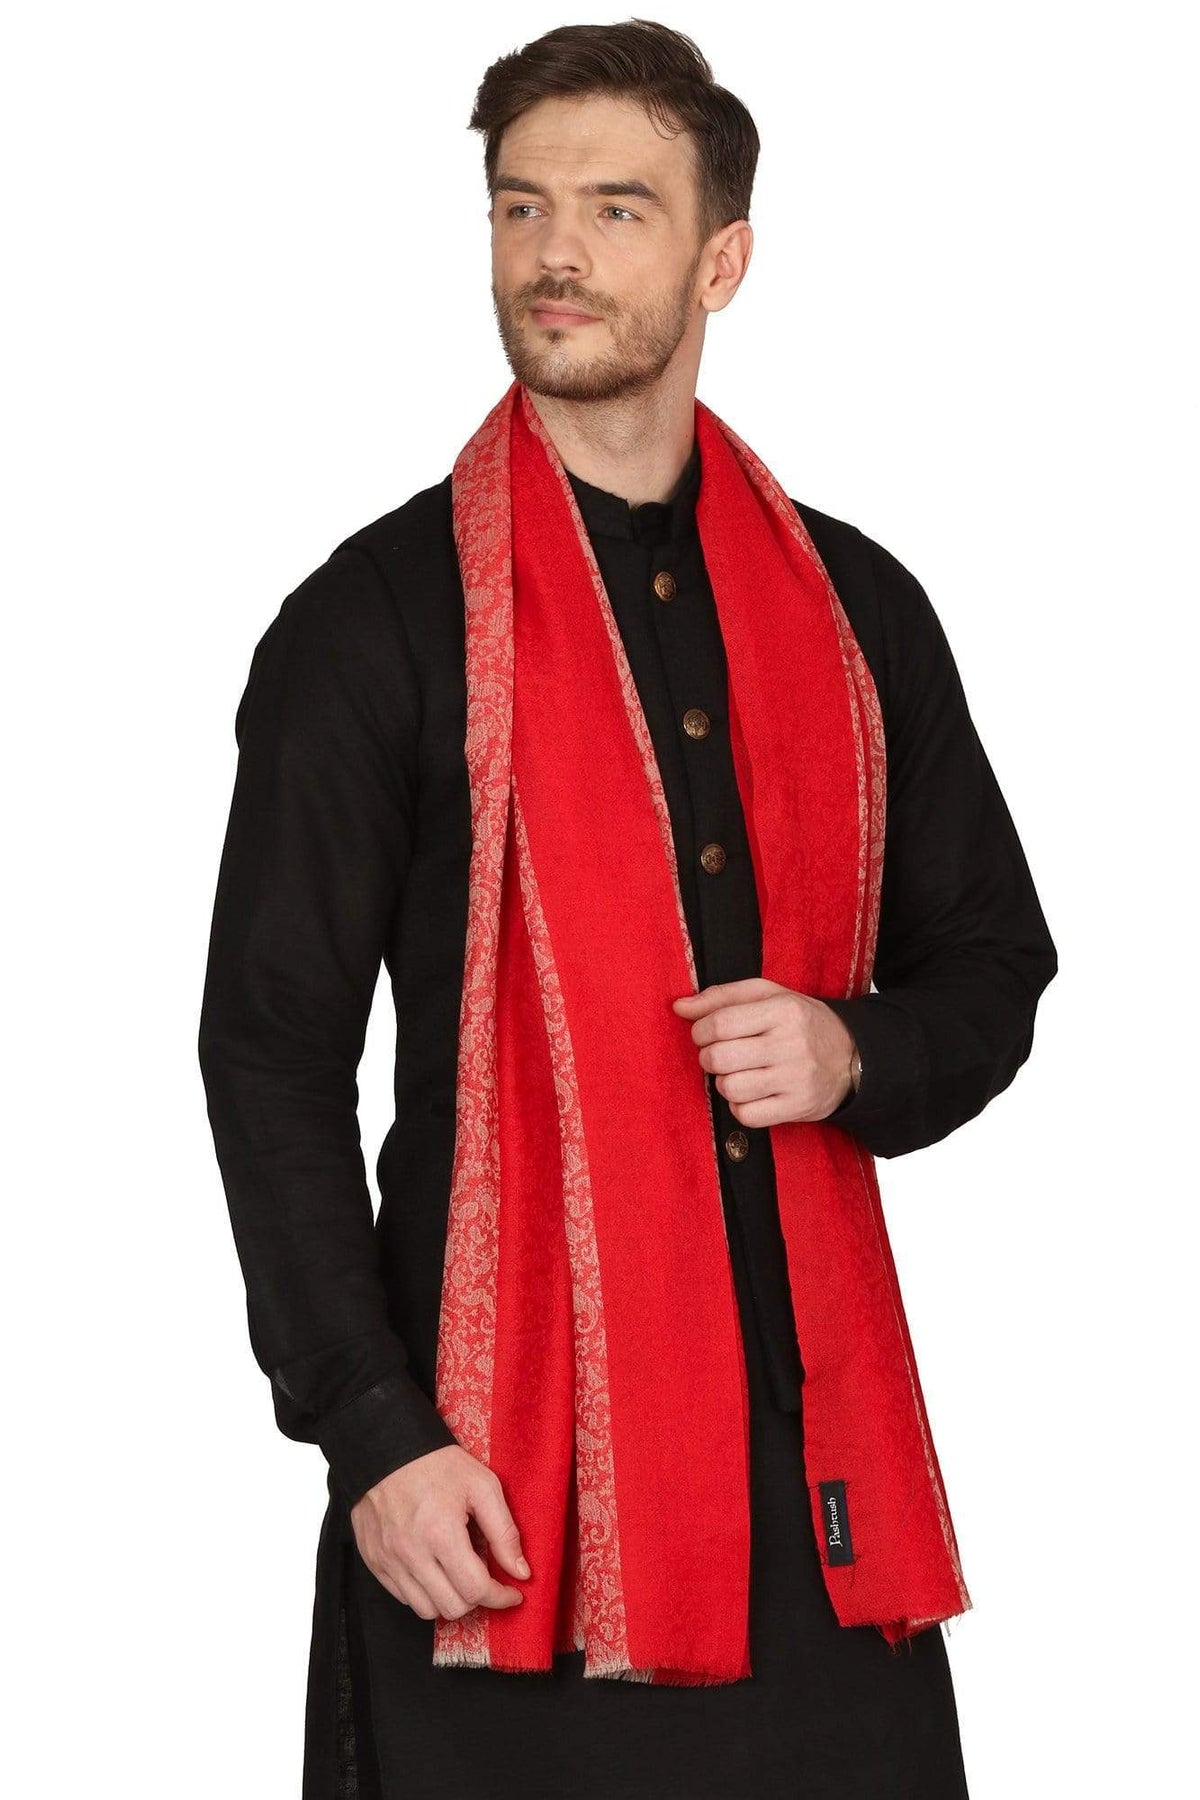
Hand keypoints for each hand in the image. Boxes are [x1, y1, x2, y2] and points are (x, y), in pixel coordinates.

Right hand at [349, 1443, 529, 1620]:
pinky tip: (434, 1568)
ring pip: (426, 1610)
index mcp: (441, 1534)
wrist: (388, 1449)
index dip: (500, 1597)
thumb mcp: (482, 1486)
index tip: (511, 1592)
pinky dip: (423, 1592)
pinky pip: (403, 1598)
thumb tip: (521, 1572)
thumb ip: (504, 1532)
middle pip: (452, 1608)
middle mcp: (411, 1554)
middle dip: (476, 1599)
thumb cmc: (437, 1464)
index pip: (475, 1590)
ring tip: (458, 1574)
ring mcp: (389, 1561)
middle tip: (484, 1579)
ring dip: (449, 1599)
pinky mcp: (374, 1562)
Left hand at [672, 977, 855, 1124]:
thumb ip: (722, 997)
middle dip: (709, 1058)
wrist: (853, 1057)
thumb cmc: (800, 1022)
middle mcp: (791, 1044)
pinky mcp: (798, 1107)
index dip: (700, 1031)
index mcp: (783, 1010)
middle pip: (720, 1058)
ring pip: (730, 1088)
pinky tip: (751, 1094)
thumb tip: (679, 1007)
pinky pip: (747, 1115)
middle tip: (719, 1055)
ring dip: (724, 1082)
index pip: (719, 1023)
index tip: (704, 1034)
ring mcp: (796, 1079)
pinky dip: (740, 1107)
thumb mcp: (769, 996)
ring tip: (738, 1073)